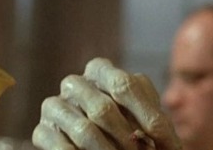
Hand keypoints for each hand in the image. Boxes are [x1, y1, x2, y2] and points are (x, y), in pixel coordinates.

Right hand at [32, 58, 180, 149]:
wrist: (97, 140)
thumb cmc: (127, 126)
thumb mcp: (144, 119)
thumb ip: (155, 126)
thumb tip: (171, 146)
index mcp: (101, 70)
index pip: (125, 86)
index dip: (148, 116)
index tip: (165, 142)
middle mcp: (74, 83)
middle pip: (103, 109)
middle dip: (128, 139)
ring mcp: (54, 106)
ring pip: (84, 131)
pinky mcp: (41, 131)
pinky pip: (62, 148)